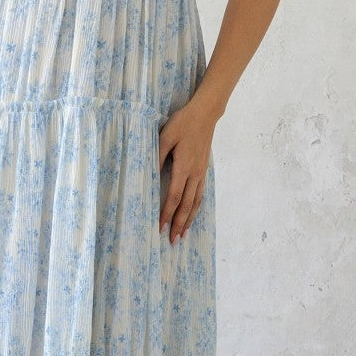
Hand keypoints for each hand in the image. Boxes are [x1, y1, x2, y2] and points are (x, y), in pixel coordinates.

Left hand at [157, 99, 217, 242]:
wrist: (205, 114)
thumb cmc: (182, 123)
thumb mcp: (165, 136)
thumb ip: (157, 154)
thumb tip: (150, 174)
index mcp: (183, 166)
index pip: (174, 196)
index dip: (167, 213)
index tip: (160, 227)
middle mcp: (194, 173)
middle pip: (186, 205)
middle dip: (179, 224)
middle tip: (173, 241)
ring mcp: (201, 173)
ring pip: (196, 202)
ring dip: (189, 219)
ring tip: (183, 234)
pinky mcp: (203, 170)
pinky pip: (200, 194)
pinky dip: (196, 208)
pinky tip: (192, 214)